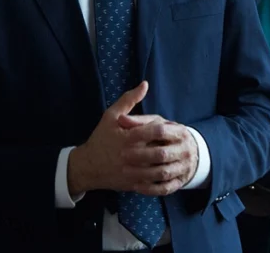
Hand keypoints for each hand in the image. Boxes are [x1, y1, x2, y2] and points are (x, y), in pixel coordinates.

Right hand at [67, 82, 197, 196]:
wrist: (88, 166)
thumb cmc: (101, 138)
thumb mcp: (111, 115)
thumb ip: (129, 99)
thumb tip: (145, 84)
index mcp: (128, 137)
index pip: (155, 130)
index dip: (167, 128)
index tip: (173, 127)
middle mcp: (132, 155)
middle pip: (160, 151)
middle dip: (173, 147)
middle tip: (181, 144)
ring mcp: (133, 172)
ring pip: (160, 171)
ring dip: (172, 165)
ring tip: (178, 158)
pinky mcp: (134, 185)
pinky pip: (154, 186)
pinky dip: (165, 181)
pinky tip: (171, 174)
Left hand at [117, 113, 198, 195]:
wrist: (189, 152)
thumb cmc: (167, 136)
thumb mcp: (157, 124)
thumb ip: (139, 122)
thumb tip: (121, 120)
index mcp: (180, 132)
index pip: (161, 130)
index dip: (142, 133)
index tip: (126, 137)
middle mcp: (185, 150)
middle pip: (162, 154)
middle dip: (141, 155)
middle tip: (123, 155)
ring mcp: (184, 168)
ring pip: (163, 173)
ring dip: (143, 173)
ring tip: (125, 171)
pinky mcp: (180, 183)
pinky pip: (165, 189)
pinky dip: (150, 189)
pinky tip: (136, 186)